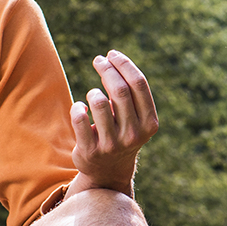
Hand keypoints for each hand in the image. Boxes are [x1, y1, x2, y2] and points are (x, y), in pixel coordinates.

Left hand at [68, 49, 159, 195]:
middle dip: (107, 69)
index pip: (138, 84)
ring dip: (93, 92)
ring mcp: (112, 144)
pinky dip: (77, 107)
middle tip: (98, 60)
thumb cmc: (122, 132)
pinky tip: (80, 109)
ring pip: (98, 102)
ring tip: (93, 95)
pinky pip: (79, 118)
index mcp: (149, 123)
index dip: (124, 64)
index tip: (111, 54)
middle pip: (119, 90)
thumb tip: (111, 60)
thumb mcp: (134, 116)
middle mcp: (133, 134)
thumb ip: (129, 92)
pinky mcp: (90, 151)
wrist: (108, 170)